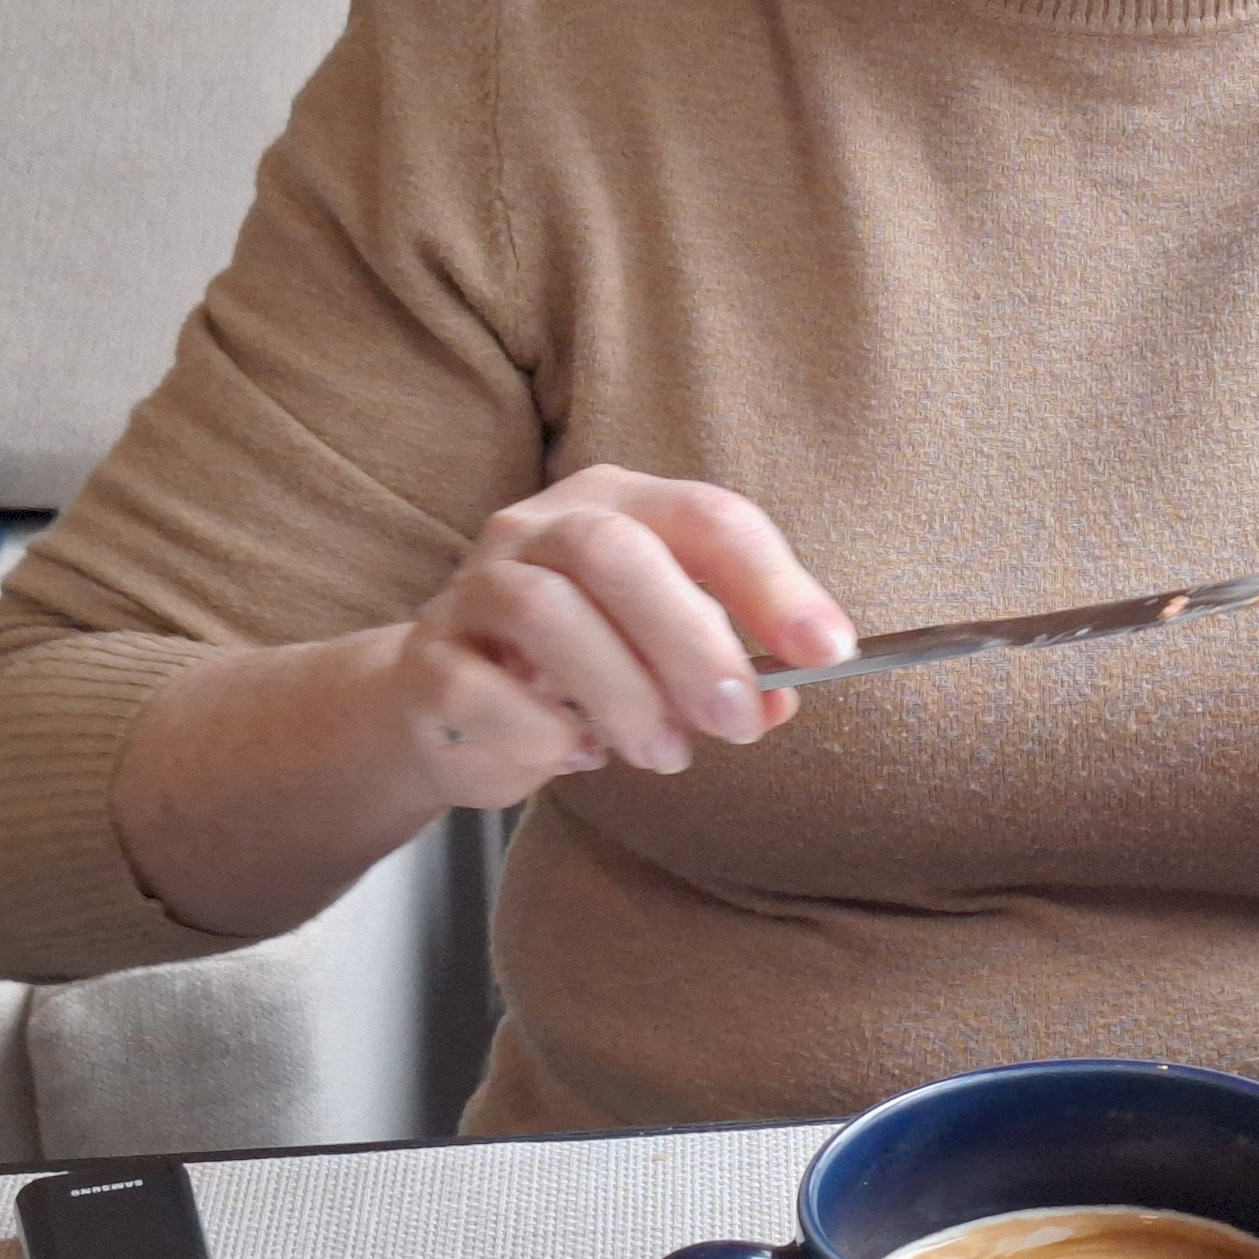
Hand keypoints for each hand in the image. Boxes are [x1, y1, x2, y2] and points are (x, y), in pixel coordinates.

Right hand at [387, 466, 853, 809]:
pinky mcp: (429, 661)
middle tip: (737, 721)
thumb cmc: (583, 666)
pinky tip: (577, 753)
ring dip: (623, 694)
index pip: (706, 517)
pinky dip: (545, 733)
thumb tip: (781, 699)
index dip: (774, 584)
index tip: (829, 652)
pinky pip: (485, 689)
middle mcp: (539, 527)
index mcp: (618, 504)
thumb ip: (728, 668)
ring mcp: (475, 587)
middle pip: (618, 554)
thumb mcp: (667, 657)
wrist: (452, 700)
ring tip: (665, 754)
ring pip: (547, 613)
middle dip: (691, 642)